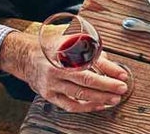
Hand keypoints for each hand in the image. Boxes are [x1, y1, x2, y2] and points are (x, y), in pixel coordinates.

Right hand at [0, 32, 128, 111]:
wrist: (27, 57)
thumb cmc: (54, 48)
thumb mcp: (73, 42)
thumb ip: (92, 52)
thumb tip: (112, 67)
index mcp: (65, 52)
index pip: (91, 61)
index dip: (110, 68)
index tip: (123, 75)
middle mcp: (57, 68)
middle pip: (86, 80)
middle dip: (107, 86)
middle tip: (122, 88)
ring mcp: (52, 83)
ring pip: (79, 94)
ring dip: (100, 98)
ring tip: (115, 99)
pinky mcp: (49, 94)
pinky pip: (69, 105)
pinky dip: (86, 107)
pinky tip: (99, 106)